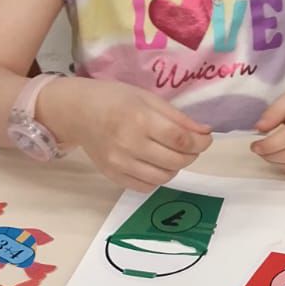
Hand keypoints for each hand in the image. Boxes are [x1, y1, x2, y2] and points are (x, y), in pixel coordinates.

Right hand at [43, 79, 210, 191]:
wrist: (78, 112)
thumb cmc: (115, 99)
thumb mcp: (148, 98)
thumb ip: (178, 117)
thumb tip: (205, 133)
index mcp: (139, 119)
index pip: (180, 139)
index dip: (200, 142)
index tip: (206, 139)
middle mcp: (129, 144)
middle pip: (175, 161)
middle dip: (191, 154)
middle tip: (191, 146)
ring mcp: (119, 163)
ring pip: (163, 177)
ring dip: (176, 167)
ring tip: (173, 154)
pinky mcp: (113, 176)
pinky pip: (146, 187)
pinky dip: (158, 178)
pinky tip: (156, 164)